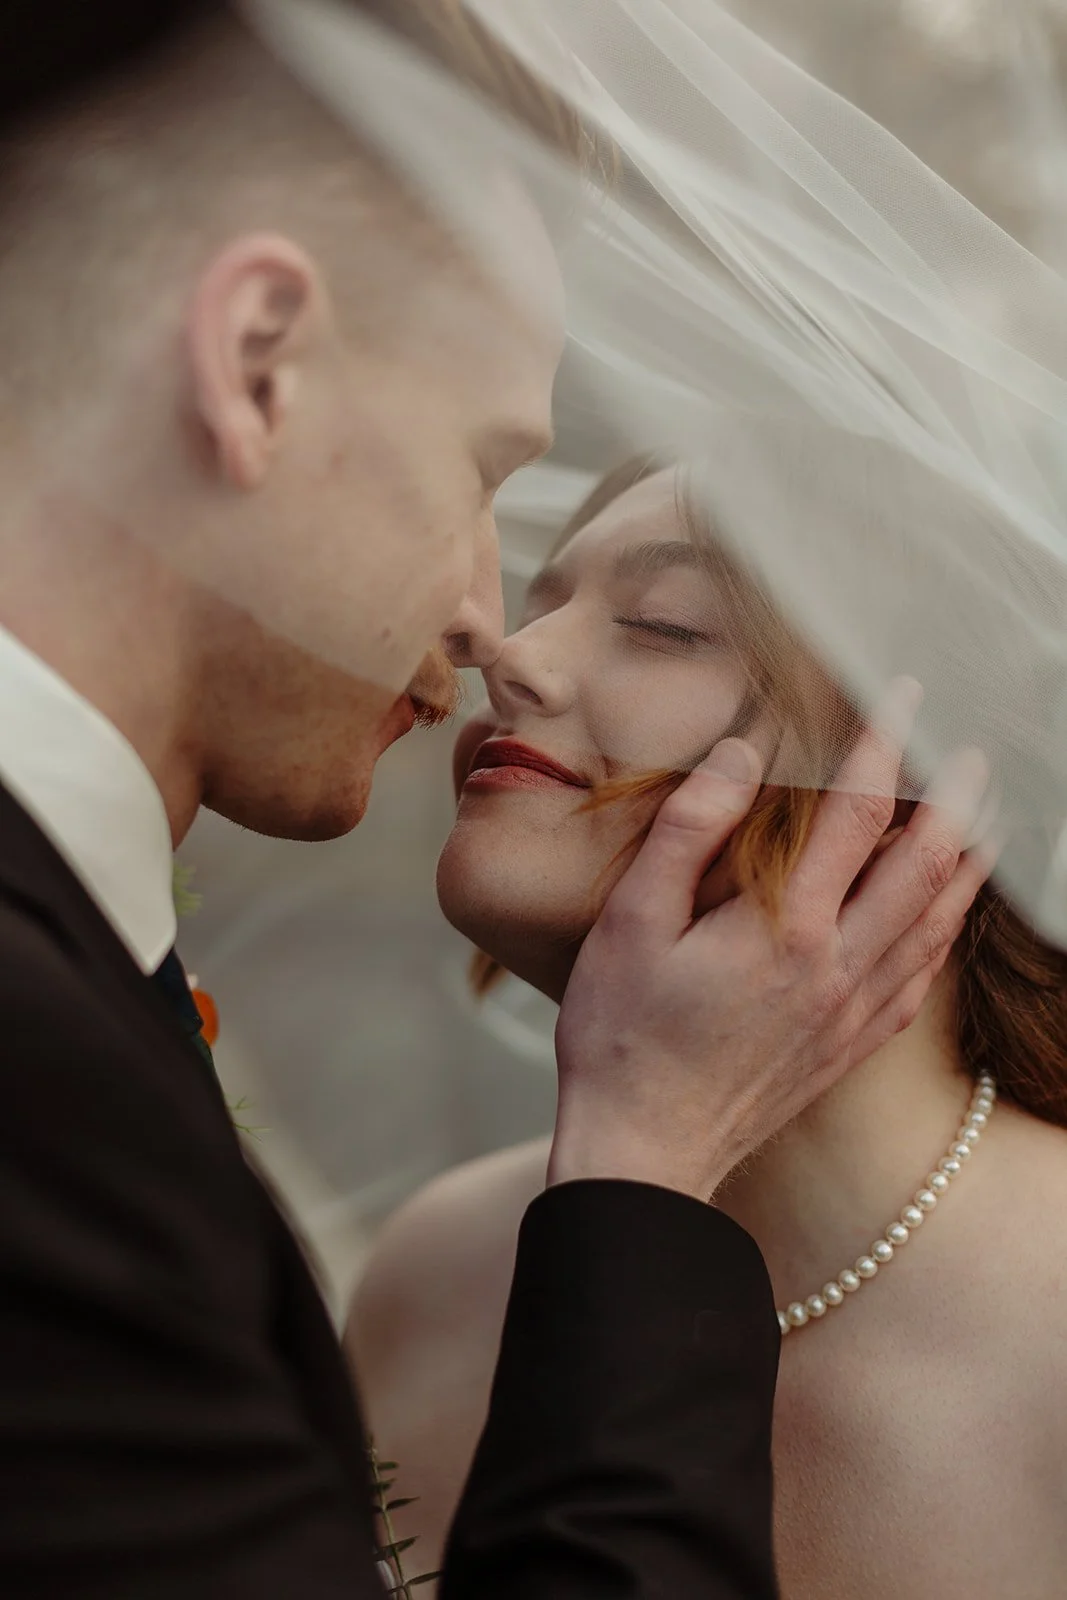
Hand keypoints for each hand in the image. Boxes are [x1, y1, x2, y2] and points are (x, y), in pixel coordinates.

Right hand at [550, 679, 992, 1200]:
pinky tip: (943, 921)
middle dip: (956, 801)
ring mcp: (851, 1012)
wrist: (645, 1151)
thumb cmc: (624, 1037)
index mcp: (787, 928)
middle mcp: (837, 966)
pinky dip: (944, 936)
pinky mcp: (849, 1047)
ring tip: (982, 824)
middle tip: (971, 756)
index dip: (885, 745)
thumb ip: (689, 830)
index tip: (901, 698)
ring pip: (937, 924)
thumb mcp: (631, 921)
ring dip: (967, 865)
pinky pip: (920, 980)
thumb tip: (742, 758)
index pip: (856, 812)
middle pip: (925, 865)